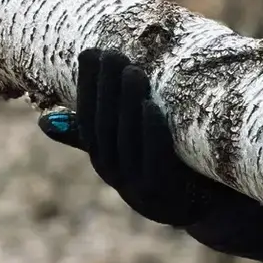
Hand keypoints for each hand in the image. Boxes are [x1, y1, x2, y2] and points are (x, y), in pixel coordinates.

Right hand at [39, 47, 218, 227]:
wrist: (218, 209)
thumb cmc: (175, 168)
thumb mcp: (136, 150)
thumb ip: (101, 134)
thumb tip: (44, 122)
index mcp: (106, 162)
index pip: (87, 120)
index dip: (87, 88)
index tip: (90, 52)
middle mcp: (117, 177)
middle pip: (105, 127)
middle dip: (105, 88)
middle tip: (112, 53)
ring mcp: (139, 190)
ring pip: (126, 141)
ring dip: (127, 104)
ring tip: (132, 70)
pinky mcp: (165, 195)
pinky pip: (154, 160)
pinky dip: (150, 132)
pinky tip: (151, 106)